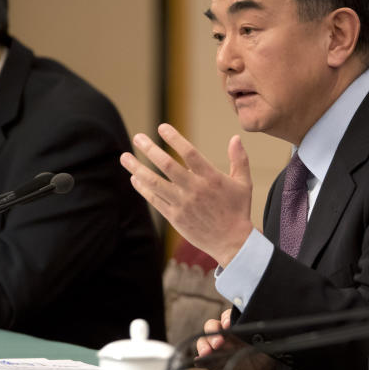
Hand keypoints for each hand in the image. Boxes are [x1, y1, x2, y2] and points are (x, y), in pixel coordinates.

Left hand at [120, 124, 252, 267]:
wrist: (232, 242)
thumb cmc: (238, 210)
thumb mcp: (244, 183)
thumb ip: (239, 159)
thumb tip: (236, 137)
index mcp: (211, 177)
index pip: (189, 153)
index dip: (174, 138)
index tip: (162, 127)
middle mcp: (194, 189)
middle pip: (167, 165)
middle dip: (150, 150)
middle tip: (137, 138)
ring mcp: (182, 204)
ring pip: (155, 183)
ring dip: (137, 169)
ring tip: (124, 157)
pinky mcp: (175, 217)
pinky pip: (154, 200)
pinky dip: (143, 188)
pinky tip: (134, 178)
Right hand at [194, 309, 275, 369]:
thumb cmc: (265, 358)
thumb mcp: (268, 347)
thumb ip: (266, 339)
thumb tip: (269, 334)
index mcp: (237, 328)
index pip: (228, 317)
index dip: (226, 318)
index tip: (228, 324)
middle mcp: (225, 336)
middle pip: (212, 326)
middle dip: (213, 332)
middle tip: (218, 343)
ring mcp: (217, 349)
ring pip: (204, 340)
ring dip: (204, 345)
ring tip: (207, 352)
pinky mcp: (212, 363)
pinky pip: (202, 358)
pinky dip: (199, 359)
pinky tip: (201, 360)